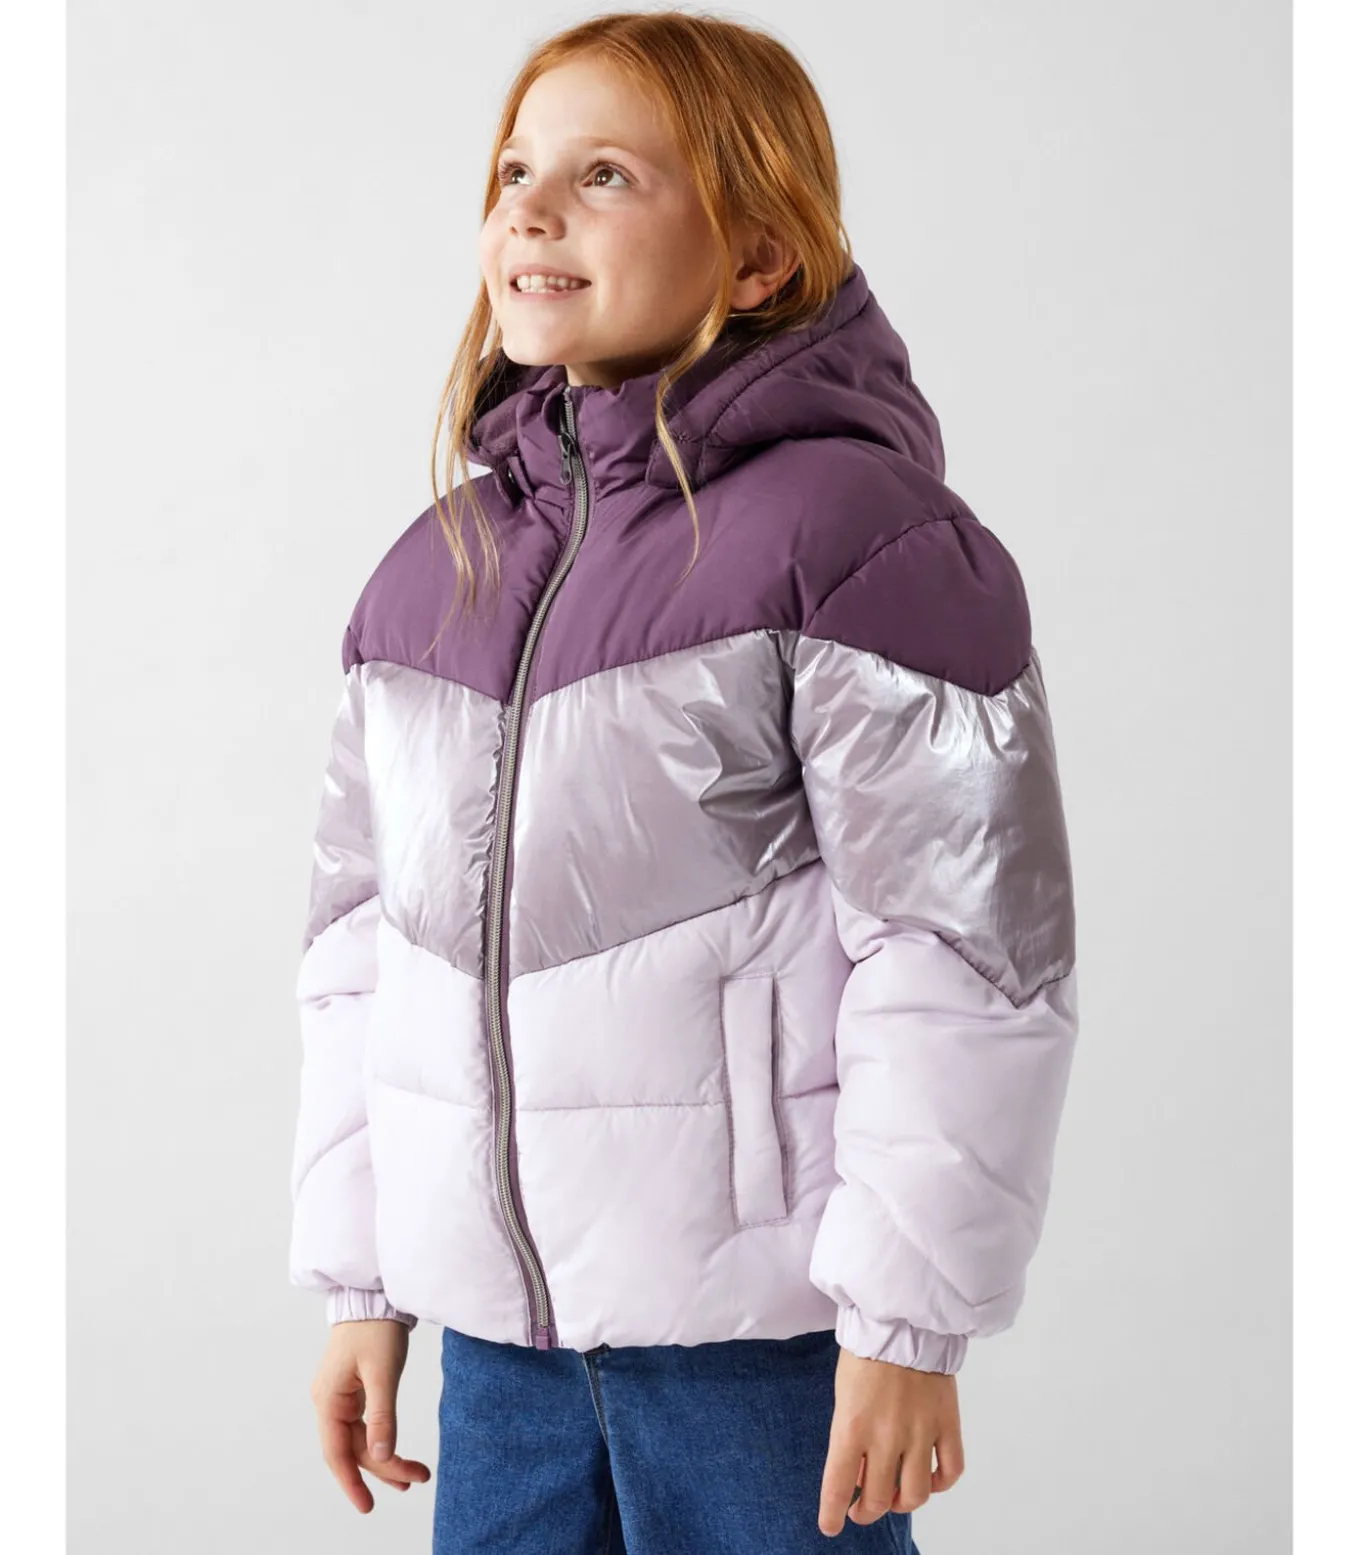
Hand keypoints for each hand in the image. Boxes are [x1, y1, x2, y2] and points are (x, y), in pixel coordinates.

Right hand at [310, 1318, 431, 1512]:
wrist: (374, 1296)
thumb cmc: (375, 1328)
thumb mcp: (382, 1372)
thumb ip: (382, 1416)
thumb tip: (382, 1457)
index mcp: (328, 1400)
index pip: (337, 1453)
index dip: (351, 1483)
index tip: (367, 1507)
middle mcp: (329, 1402)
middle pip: (354, 1448)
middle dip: (384, 1468)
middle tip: (416, 1480)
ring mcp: (340, 1397)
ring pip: (361, 1439)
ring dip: (385, 1457)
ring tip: (414, 1475)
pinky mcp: (354, 1390)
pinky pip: (365, 1425)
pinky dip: (383, 1439)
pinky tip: (397, 1452)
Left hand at [818, 1346, 963, 1535]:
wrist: (904, 1320)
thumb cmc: (867, 1353)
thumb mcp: (845, 1395)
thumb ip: (850, 1437)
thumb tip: (859, 1475)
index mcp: (852, 1424)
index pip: (838, 1484)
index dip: (832, 1513)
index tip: (830, 1525)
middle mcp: (887, 1435)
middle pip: (879, 1498)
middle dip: (866, 1511)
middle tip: (861, 1508)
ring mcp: (920, 1432)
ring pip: (915, 1494)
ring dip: (901, 1504)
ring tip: (893, 1497)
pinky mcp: (947, 1424)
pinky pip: (950, 1471)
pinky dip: (939, 1484)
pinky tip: (928, 1479)